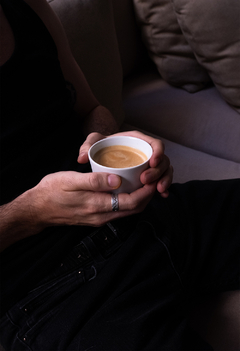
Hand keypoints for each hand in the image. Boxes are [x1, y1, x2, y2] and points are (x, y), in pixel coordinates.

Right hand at [32, 171, 156, 227]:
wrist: (37, 209)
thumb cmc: (52, 192)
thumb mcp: (71, 181)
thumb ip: (95, 182)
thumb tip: (118, 180)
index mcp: (97, 206)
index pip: (131, 202)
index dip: (146, 191)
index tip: (153, 178)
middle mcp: (101, 216)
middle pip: (134, 209)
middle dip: (147, 195)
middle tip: (153, 178)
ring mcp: (99, 219)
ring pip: (127, 211)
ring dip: (139, 199)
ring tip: (144, 182)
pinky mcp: (95, 218)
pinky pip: (118, 210)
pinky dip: (128, 201)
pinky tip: (127, 189)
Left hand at [78, 131, 172, 197]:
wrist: (104, 151)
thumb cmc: (101, 145)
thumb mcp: (94, 142)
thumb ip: (88, 146)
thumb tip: (82, 158)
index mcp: (138, 140)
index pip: (155, 143)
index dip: (158, 152)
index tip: (152, 161)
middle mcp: (147, 152)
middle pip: (162, 160)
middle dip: (158, 171)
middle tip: (146, 180)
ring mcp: (150, 164)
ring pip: (165, 171)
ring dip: (164, 180)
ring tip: (158, 189)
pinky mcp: (149, 175)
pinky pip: (161, 180)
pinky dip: (163, 188)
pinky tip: (161, 195)